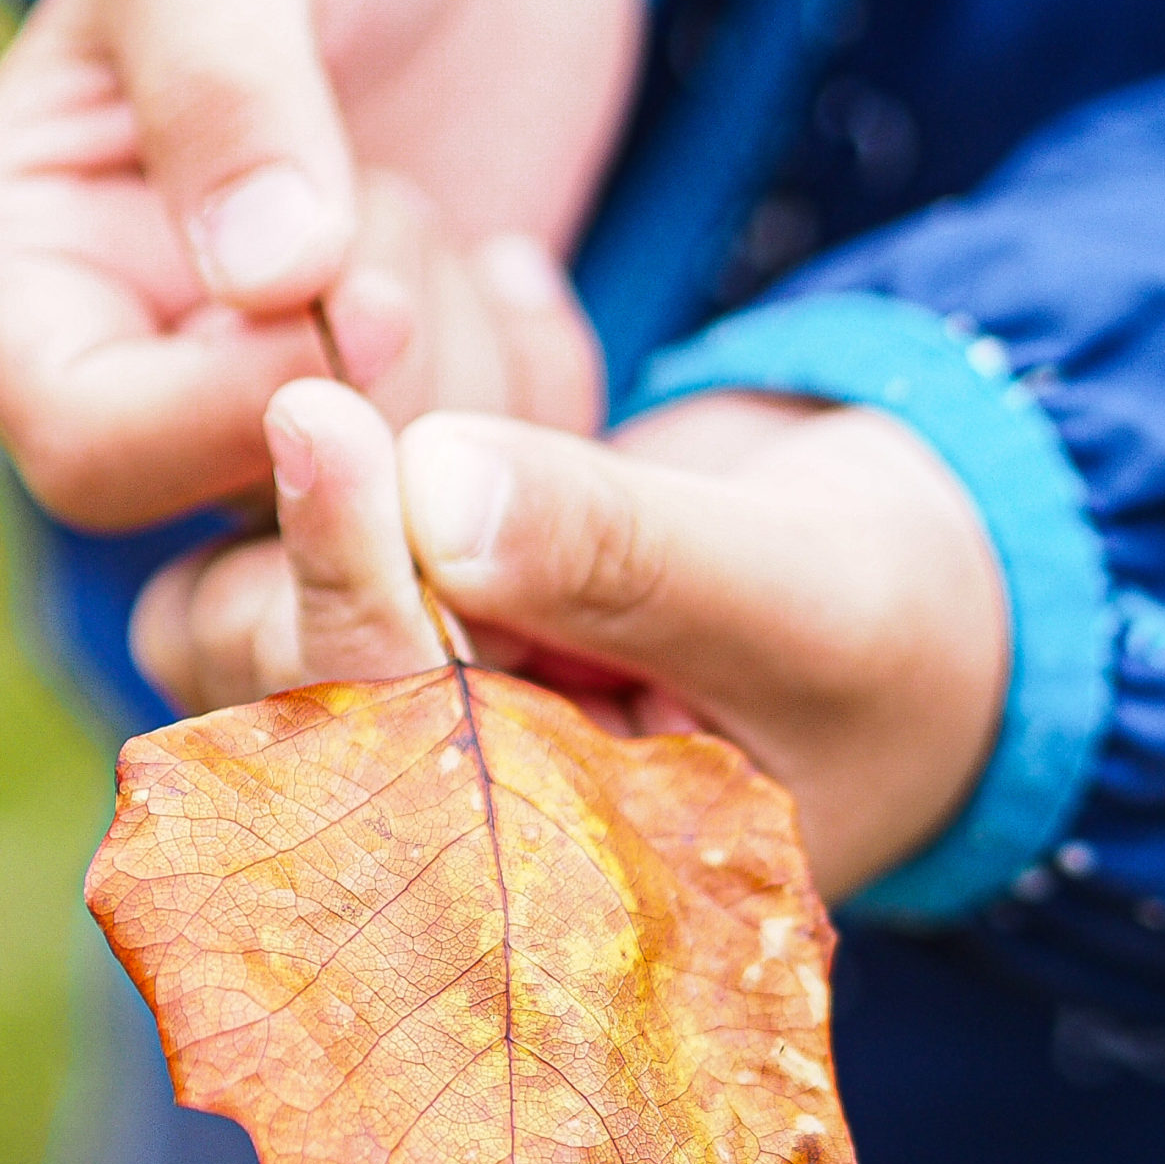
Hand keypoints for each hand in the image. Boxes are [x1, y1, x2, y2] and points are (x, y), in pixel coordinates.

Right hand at [0, 0, 641, 528]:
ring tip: (455, 218)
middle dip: (370, 385)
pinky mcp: (407, 414)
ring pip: (378, 518)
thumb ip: (226, 87)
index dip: (236, 409)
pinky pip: (485, 498)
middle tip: (420, 220)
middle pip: (242, 507)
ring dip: (459, 375)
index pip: (90, 453)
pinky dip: (536, 395)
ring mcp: (281, 405)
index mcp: (27, 275)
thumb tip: (262, 276)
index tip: (362, 290)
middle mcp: (139, 368)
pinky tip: (519, 266)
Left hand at [134, 383, 1009, 898]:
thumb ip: (618, 558)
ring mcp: (395, 686)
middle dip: (322, 497)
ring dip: (339, 427)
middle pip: (267, 653)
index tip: (322, 418)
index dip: (345, 584)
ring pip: (249, 562)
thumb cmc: (893, 631)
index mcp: (526, 867)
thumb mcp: (794, 598)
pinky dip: (394, 374)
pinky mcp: (391, 586)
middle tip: (375, 314)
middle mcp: (426, 798)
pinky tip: (508, 296)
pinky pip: (310, 481)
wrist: (915, 583)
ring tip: (426, 297)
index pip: (384, 741)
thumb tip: (427, 484)